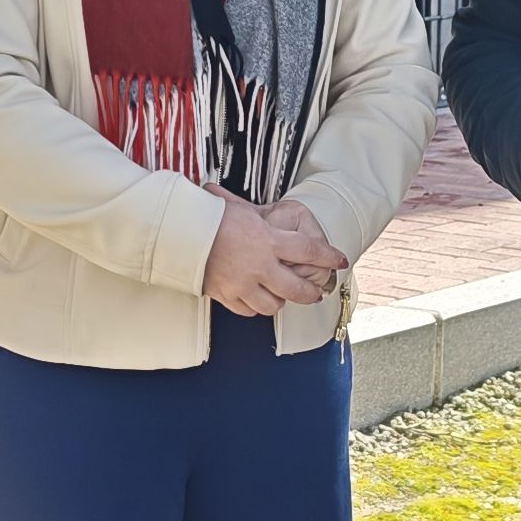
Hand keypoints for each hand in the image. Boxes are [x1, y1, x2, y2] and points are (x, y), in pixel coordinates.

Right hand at [204, 193, 341, 313]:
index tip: (339, 260)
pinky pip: (248, 310)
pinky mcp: (226, 295)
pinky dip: (254, 306)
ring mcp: (243, 284)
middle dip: (312, 293)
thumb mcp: (241, 210)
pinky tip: (255, 298)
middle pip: (298, 289)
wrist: (180, 232)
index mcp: (268, 240)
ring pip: (274, 305)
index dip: (330, 257)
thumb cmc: (209, 216)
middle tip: (316, 293)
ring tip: (280, 294)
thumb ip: (259, 217)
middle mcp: (260, 265)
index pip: (311, 251)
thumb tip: (266, 210)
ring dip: (280, 301)